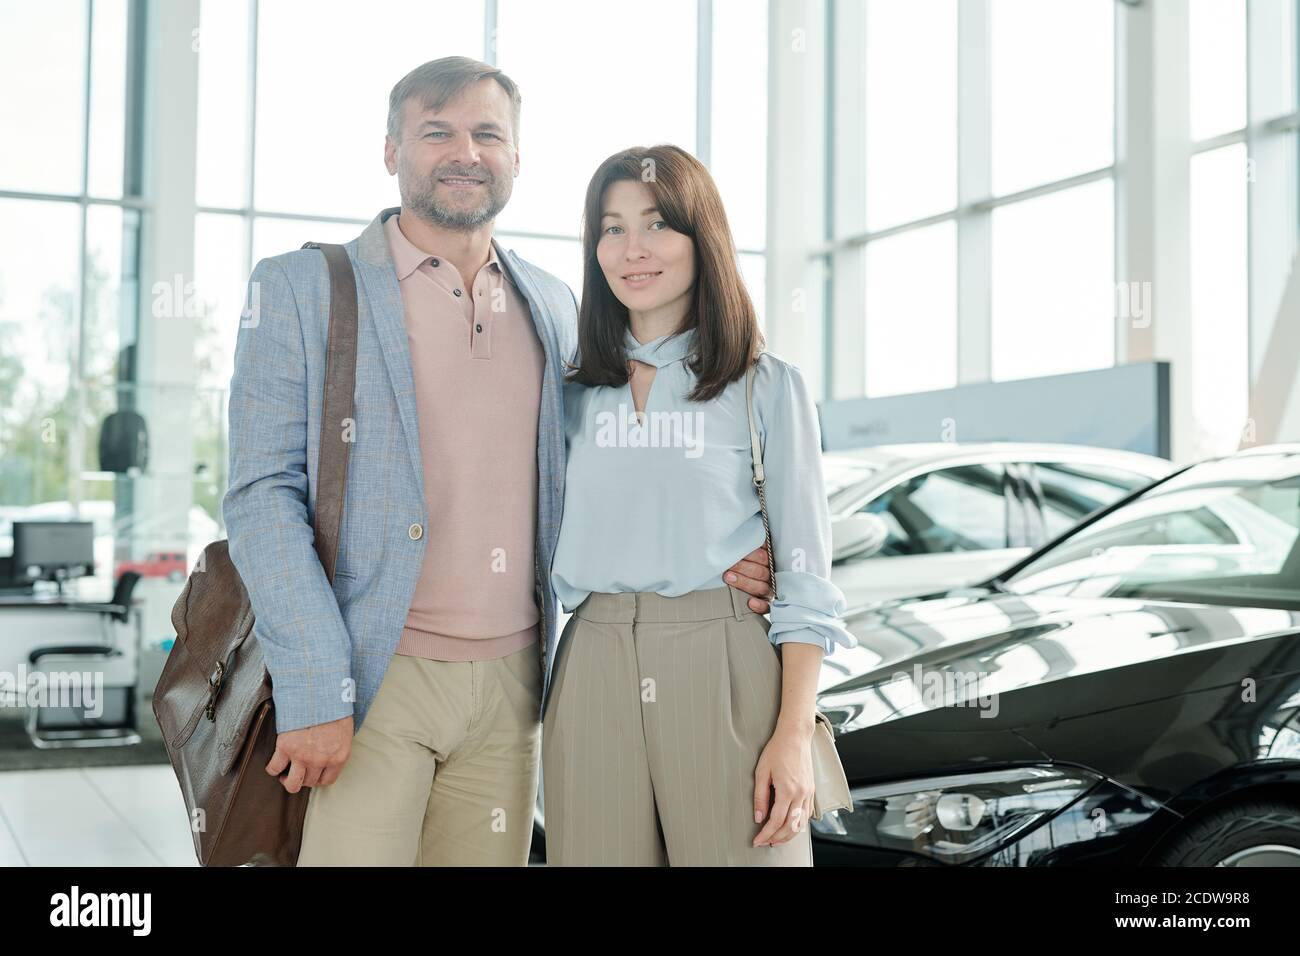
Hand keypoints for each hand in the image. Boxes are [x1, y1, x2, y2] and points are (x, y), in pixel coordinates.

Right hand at [265, 715, 354, 792]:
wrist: (320, 693)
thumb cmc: (334, 708)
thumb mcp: (344, 731)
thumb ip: (337, 747)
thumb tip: (331, 751)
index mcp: (338, 757)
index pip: (327, 780)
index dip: (318, 779)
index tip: (313, 774)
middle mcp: (320, 760)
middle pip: (309, 782)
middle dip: (303, 778)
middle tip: (298, 770)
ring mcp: (302, 756)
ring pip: (292, 783)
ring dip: (287, 780)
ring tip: (285, 773)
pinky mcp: (286, 747)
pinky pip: (274, 767)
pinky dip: (272, 768)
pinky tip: (275, 763)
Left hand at [724, 543, 772, 612]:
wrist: (749, 579)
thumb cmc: (746, 556)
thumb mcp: (752, 544)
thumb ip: (748, 538)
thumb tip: (734, 525)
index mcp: (769, 556)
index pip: (762, 555)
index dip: (749, 553)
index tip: (734, 550)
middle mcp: (772, 572)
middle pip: (760, 570)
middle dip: (743, 567)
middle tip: (728, 564)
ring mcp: (771, 588)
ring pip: (761, 587)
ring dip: (744, 582)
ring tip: (728, 577)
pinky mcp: (768, 602)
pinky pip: (767, 606)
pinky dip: (759, 605)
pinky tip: (749, 602)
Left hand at [752, 716, 816, 846]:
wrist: (795, 737)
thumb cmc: (778, 750)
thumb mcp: (762, 772)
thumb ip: (760, 797)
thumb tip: (758, 816)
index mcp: (787, 790)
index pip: (776, 821)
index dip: (766, 834)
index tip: (758, 839)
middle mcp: (801, 794)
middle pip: (790, 827)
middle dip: (777, 838)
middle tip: (765, 842)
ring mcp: (808, 793)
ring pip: (801, 824)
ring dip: (789, 835)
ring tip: (776, 839)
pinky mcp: (811, 791)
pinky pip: (807, 815)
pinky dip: (799, 825)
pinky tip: (790, 827)